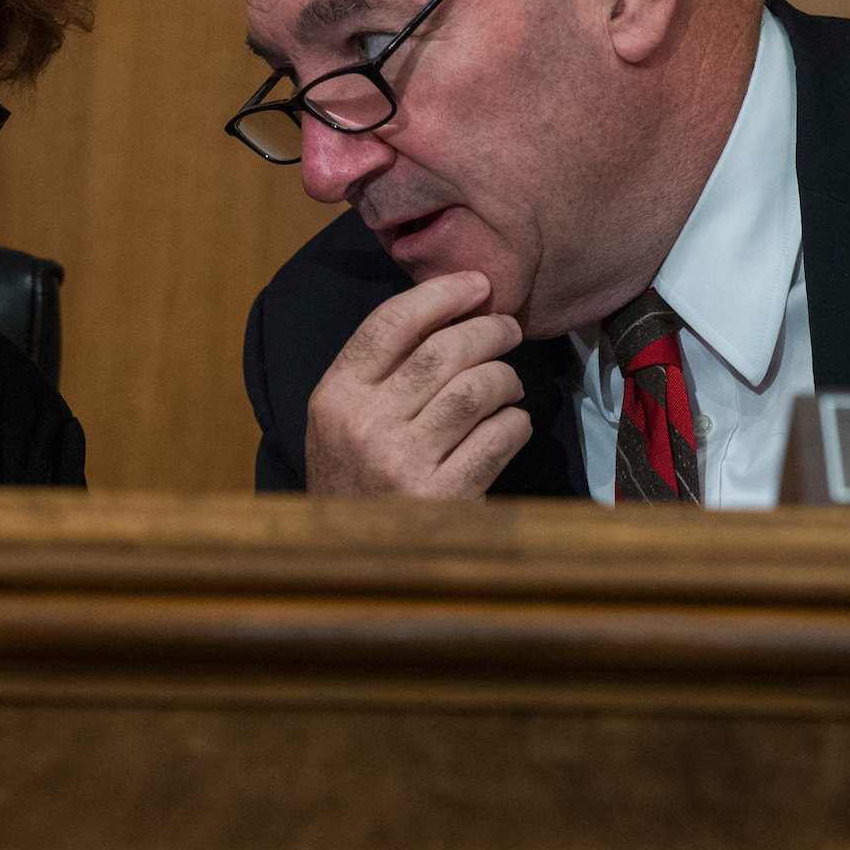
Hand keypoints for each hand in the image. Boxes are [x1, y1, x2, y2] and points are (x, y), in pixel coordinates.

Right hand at [304, 270, 530, 498]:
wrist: (346, 565)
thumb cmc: (351, 484)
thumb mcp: (338, 423)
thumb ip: (376, 373)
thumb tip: (446, 314)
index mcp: (334, 397)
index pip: (390, 323)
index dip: (440, 295)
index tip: (476, 284)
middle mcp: (365, 425)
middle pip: (444, 350)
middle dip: (488, 329)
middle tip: (508, 328)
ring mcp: (404, 463)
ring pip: (477, 389)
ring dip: (505, 377)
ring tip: (509, 382)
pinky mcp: (445, 497)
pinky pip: (498, 436)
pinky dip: (515, 422)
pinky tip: (511, 425)